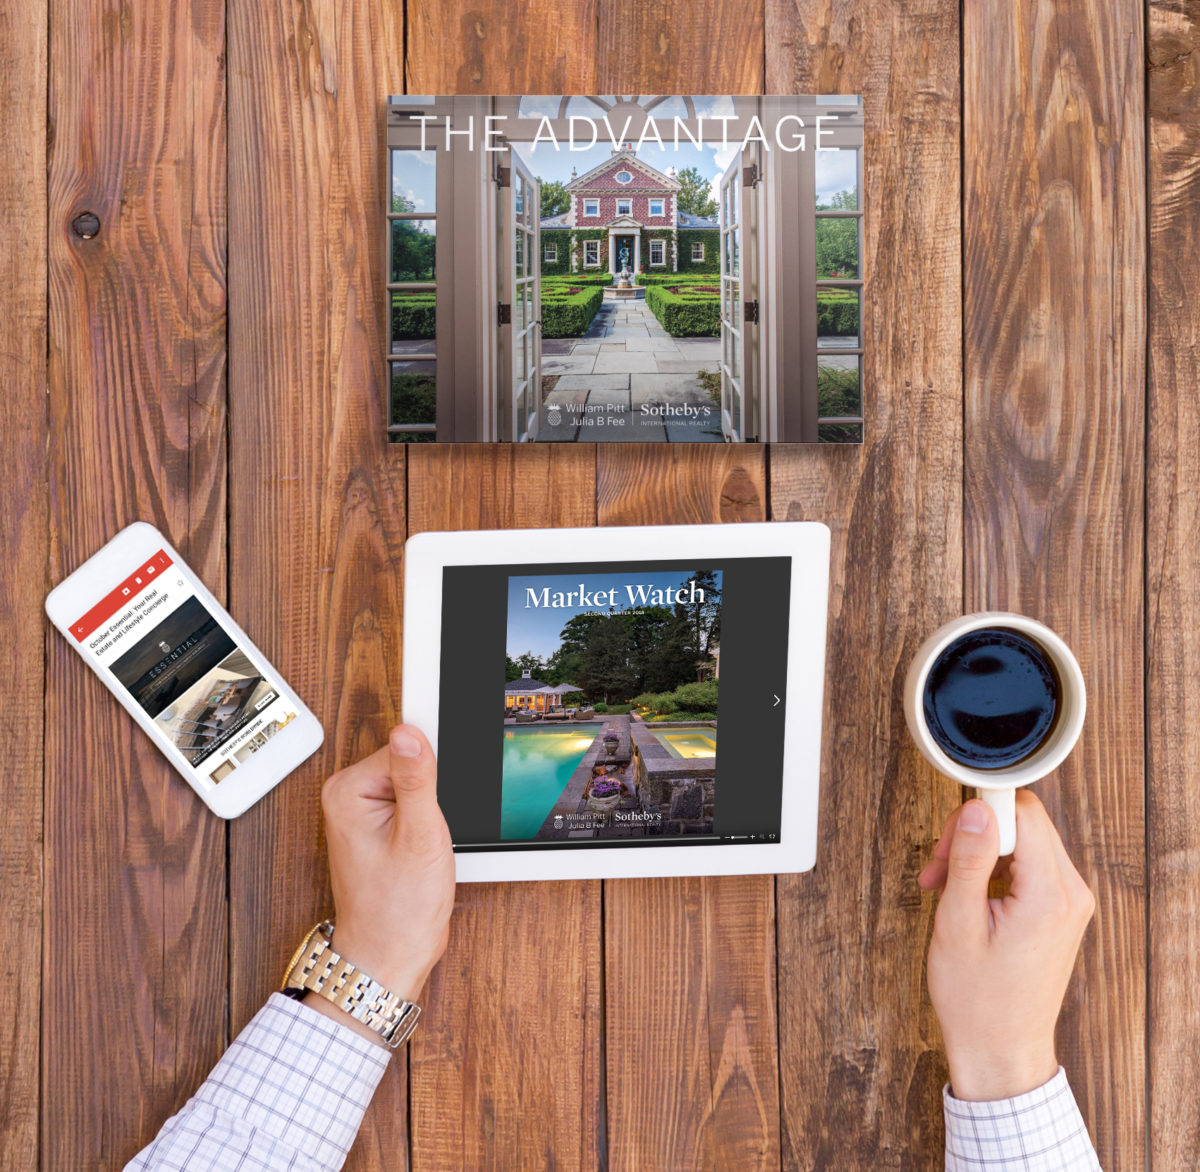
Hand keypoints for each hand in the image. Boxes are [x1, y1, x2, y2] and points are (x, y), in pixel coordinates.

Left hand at [320, 725, 455, 1007]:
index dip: (432, 778)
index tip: (434, 807)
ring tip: (421, 847)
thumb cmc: (398, 909)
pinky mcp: (376, 826)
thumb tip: (409, 732)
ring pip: (414, 785)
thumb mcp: (419, 836)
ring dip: (430, 812)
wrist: (389, 957)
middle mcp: (347, 796)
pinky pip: (411, 802)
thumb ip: (416, 779)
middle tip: (426, 836)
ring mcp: (360, 812)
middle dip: (431, 796)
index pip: (405, 748)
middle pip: (410, 764)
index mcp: (348, 791)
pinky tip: (420, 850)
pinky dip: (426, 822)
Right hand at [918, 791, 1094, 1100]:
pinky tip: (967, 894)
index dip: (978, 815)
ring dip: (982, 853)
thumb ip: (969, 860)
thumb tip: (976, 808)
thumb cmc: (976, 998)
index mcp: (1049, 895)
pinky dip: (995, 869)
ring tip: (946, 885)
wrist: (1001, 1049)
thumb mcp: (958, 923)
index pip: (1022, 813)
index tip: (948, 841)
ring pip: (1025, 841)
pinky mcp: (1063, 910)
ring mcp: (1072, 903)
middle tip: (940, 867)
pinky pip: (1030, 865)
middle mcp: (1072, 894)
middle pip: (1025, 823)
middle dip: (976, 834)